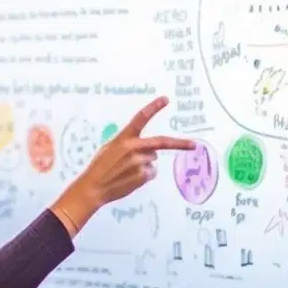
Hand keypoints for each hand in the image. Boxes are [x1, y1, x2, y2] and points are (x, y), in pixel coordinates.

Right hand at [53, 97, 194, 232]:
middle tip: (194, 145)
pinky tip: (129, 179)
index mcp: (124, 138)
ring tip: (126, 171)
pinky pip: (151, 172)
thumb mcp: (109, 149)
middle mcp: (134, 148)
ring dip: (144, 165)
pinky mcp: (143, 175)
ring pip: (152, 160)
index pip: (140, 118)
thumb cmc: (99, 167)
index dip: (153, 107)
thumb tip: (151, 152)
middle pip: (162, 142)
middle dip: (180, 144)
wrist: (93, 188)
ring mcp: (140, 162)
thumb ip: (128, 145)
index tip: (165, 99)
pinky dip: (143, 176)